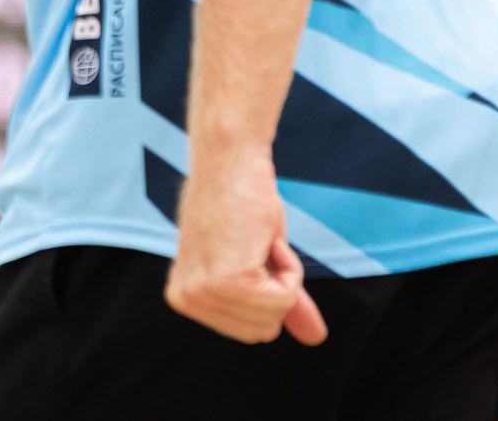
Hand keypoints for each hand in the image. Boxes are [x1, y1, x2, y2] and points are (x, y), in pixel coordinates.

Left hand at [165, 151, 326, 344]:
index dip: (265, 292)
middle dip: (274, 288)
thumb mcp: (259, 261)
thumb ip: (279, 303)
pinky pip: (284, 299)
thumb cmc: (242, 203)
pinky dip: (290, 269)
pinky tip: (265, 239)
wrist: (231, 160)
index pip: (250, 330)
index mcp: (183, 298)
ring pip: (274, 316)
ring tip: (258, 240)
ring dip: (283, 277)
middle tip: (254, 244)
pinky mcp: (228, 281)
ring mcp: (204, 292)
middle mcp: (185, 299)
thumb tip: (314, 338)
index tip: (248, 252)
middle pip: (262, 330)